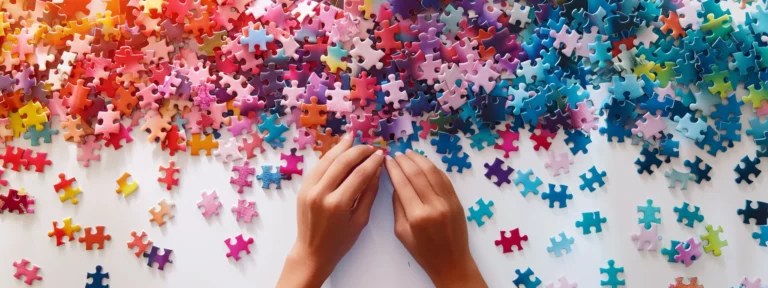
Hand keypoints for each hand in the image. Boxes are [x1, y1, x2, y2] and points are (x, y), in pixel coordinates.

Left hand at [277, 135, 384, 287]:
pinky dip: (329, 156)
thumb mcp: (360, 220)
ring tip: (353, 139)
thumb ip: (369, 193)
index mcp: (338, 204)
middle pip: (343, 162)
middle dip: (359, 151)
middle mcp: (321, 193)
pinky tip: (338, 150)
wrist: (312, 252)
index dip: (372, 161)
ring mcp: (309, 189)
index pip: (359, 174)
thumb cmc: (340, 241)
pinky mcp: (303, 188)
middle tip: (371, 147)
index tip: (381, 154)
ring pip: (327, 160)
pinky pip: (318, 167)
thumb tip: (377, 170)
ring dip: (342, 148)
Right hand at [386, 151, 486, 287]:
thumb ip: (398, 206)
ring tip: (409, 153)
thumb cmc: (423, 251)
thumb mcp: (401, 232)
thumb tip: (396, 183)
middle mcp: (434, 205)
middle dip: (405, 161)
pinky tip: (424, 163)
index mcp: (417, 216)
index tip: (387, 159)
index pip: (402, 183)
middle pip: (417, 174)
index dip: (393, 168)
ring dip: (419, 159)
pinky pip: (444, 178)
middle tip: (396, 154)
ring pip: (432, 172)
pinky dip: (433, 167)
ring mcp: (448, 201)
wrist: (451, 261)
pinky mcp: (457, 200)